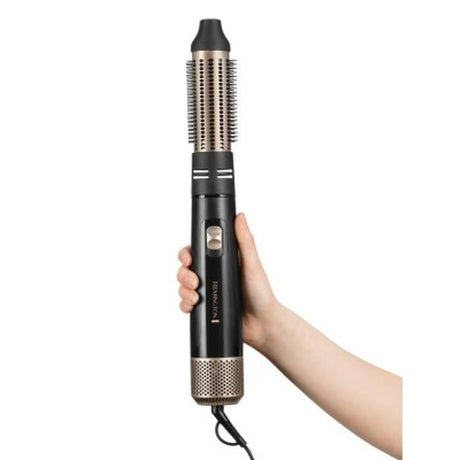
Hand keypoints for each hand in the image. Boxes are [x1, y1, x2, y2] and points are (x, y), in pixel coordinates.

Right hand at [177, 213, 279, 348]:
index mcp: (221, 261)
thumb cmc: (261, 293)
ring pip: (183, 286)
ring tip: (195, 297)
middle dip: (184, 274)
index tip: (188, 259)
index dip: (188, 253)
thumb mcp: (252, 263)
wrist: (262, 324)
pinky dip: (185, 304)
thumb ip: (245, 240)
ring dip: (183, 290)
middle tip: (194, 282)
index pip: (197, 251)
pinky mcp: (205, 307)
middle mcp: (212, 274)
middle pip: (186, 268)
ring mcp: (208, 291)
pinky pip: (186, 304)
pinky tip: (192, 306)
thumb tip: (240, 216)